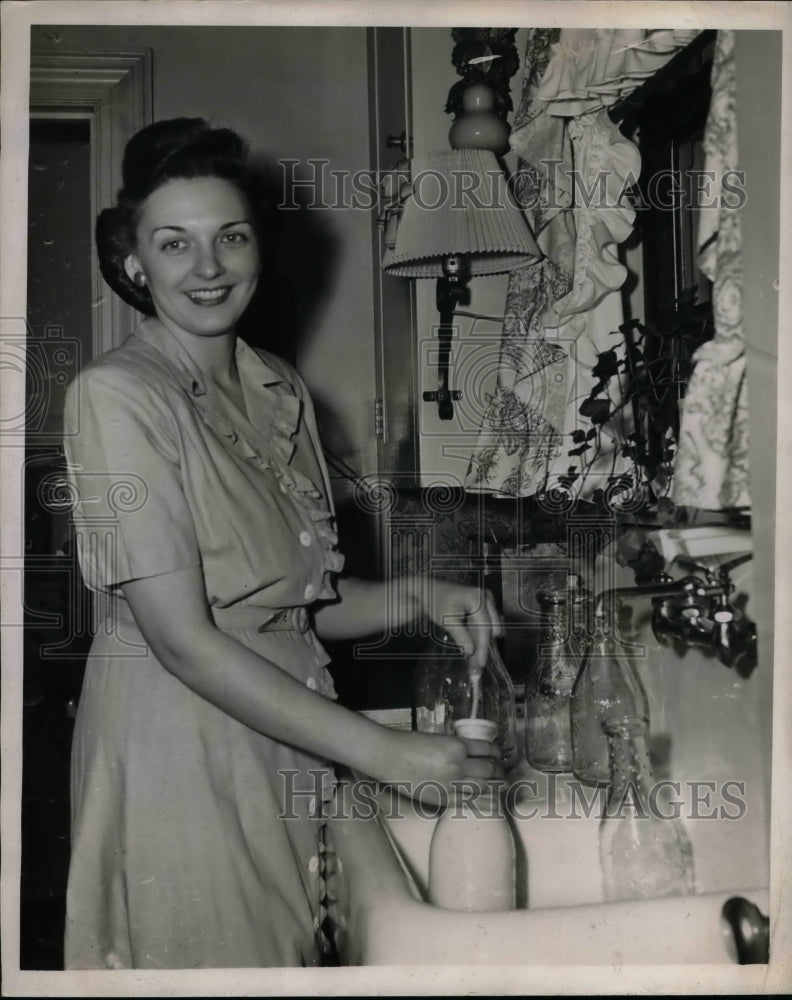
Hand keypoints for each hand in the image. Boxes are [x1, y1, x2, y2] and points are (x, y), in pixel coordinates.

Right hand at [374, 729, 501, 807]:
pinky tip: (485, 800)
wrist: (390, 757)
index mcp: (457, 746)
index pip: (486, 749)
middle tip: (501, 772)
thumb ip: (456, 747)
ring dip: (492, 787)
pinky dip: (479, 800)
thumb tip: (472, 755)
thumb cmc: (411, 743)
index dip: (495, 752)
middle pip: (488, 769)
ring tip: (499, 787)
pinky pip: (466, 802)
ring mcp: (450, 783)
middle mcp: (458, 765)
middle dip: (497, 771)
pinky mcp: (442, 798)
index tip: (498, 754)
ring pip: (481, 787)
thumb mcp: (439, 738)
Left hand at [408, 576, 503, 669]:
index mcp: (477, 598)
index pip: (484, 627)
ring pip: (490, 627)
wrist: (430, 589)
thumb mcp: (446, 621)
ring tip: (474, 658)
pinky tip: (472, 645)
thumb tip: (472, 652)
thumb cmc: (436, 602)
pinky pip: (486, 623)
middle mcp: (486, 597)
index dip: (483, 647)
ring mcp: (487, 599)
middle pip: (491, 628)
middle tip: (477, 664)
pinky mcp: (485, 604)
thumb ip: (461, 636)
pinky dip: (479, 635)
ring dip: (482, 642)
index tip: (481, 663)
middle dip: (484, 646)